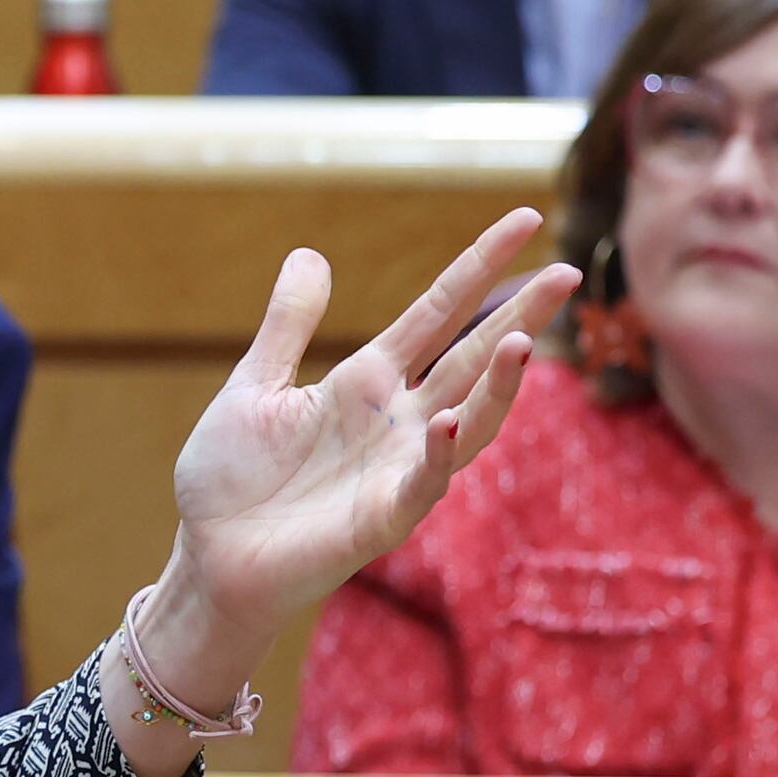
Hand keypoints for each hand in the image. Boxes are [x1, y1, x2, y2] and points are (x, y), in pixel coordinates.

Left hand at [141, 207, 575, 705]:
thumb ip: (287, 326)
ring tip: (522, 343)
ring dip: (496, 387)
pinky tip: (445, 423)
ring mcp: (396, 469)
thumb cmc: (232, 481)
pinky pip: (422, 485)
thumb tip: (310, 254)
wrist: (210, 559)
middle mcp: (396, 421)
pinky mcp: (380, 520)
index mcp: (366, 382)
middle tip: (567, 274)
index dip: (478, 267)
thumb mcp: (254, 387)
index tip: (525, 217)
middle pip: (470, 359)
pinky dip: (437, 456)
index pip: (437, 312)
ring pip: (468, 421)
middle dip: (520, 319)